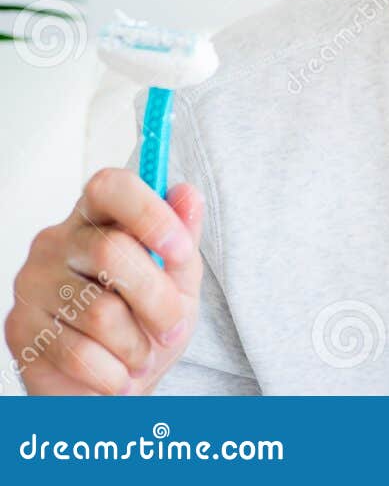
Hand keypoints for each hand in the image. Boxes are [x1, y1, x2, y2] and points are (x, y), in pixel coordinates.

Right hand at [5, 168, 204, 394]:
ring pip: (100, 311)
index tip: (181, 251)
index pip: (111, 186)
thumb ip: (183, 239)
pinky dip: (112, 372)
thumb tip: (188, 193)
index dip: (150, 214)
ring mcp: (32, 283)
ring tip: (142, 356)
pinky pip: (77, 352)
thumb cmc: (147, 323)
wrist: (115, 384)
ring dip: (136, 345)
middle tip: (173, 327)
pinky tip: (118, 375)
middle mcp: (58, 242)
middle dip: (157, 299)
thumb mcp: (178, 281)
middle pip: (112, 252)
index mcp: (99, 217)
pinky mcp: (18, 328)